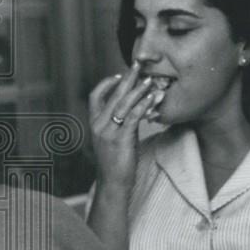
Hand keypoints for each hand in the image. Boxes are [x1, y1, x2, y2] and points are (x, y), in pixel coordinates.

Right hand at [88, 61, 162, 188]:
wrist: (113, 184)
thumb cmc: (115, 164)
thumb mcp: (112, 141)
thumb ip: (119, 125)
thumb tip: (133, 112)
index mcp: (94, 124)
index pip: (95, 96)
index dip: (106, 83)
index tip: (119, 75)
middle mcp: (99, 125)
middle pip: (113, 95)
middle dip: (127, 78)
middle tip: (138, 64)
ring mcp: (108, 132)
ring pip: (124, 104)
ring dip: (139, 90)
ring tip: (151, 80)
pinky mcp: (120, 139)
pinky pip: (133, 117)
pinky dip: (144, 105)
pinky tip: (154, 99)